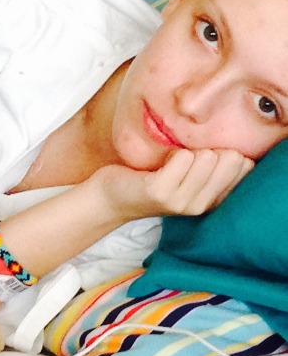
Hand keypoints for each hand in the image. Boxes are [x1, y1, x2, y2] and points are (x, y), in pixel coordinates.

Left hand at [96, 148, 253, 219]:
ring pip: (206, 157)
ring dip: (188, 151)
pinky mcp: (160, 192)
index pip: (245, 169)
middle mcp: (200, 205)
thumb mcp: (188, 176)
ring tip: (170, 164)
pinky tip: (160, 164)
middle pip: (229, 161)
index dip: (229, 154)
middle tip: (182, 161)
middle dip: (209, 150)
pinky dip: (172, 153)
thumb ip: (212, 166)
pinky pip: (182, 157)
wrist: (110, 196)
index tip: (203, 158)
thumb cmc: (151, 178)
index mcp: (212, 201)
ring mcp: (180, 201)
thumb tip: (236, 150)